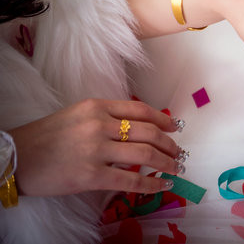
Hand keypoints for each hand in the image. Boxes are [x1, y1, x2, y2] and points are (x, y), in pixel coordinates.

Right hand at [7, 99, 183, 195]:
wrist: (15, 157)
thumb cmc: (46, 137)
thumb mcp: (77, 114)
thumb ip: (106, 117)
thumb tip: (138, 128)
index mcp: (97, 106)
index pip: (140, 110)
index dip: (162, 119)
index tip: (174, 127)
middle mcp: (99, 124)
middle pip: (148, 132)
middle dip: (169, 143)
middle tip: (178, 151)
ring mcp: (96, 150)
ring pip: (145, 155)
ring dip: (166, 162)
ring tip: (175, 167)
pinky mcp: (91, 176)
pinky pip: (131, 181)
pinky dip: (152, 184)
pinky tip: (162, 185)